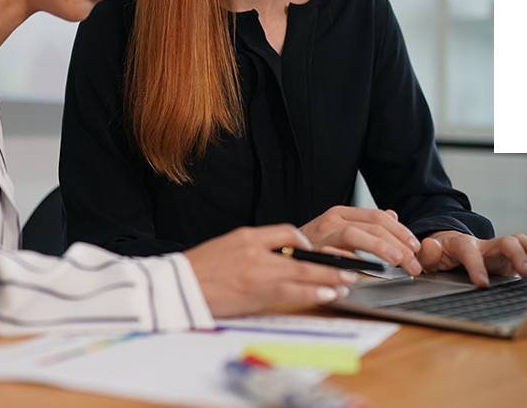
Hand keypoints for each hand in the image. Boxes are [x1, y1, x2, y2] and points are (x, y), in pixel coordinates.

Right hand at [183, 224, 357, 316]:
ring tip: (346, 282)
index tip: (317, 252)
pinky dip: (311, 293)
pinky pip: (290, 294)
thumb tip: (278, 256)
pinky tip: (325, 295)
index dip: (306, 242)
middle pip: (302, 256)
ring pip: (302, 275)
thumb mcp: (227, 246)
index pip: (286, 231)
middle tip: (350, 267)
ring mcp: (256, 273)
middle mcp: (255, 251)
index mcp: (248, 236)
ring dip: (327, 279)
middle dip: (329, 263)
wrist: (176, 287)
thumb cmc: (200, 270)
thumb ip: (253, 248)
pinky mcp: (255, 294)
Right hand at [299, 206, 422, 275]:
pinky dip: (351, 260)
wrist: (279, 255)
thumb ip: (366, 224)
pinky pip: (333, 254)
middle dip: (398, 245)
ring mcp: (321, 235)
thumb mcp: (340, 230)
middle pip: (373, 226)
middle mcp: (333, 220)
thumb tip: (394, 215)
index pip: (379, 217)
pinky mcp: (311, 252)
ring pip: (356, 234)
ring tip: (397, 262)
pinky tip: (366, 270)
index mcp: (342, 213)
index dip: (401, 231)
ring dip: (380, 249)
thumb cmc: (312, 247)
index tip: (416, 247)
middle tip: (413, 263)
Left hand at [415, 232, 526, 286]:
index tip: (482, 284)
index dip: (476, 266)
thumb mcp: (428, 256)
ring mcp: (499, 250)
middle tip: (525, 273)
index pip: (470, 251)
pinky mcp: (509, 258)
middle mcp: (485, 245)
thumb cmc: (439, 254)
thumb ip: (427, 254)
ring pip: (519, 243)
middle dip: (516, 256)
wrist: (449, 247)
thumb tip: (430, 246)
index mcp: (462, 245)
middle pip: (504, 242)